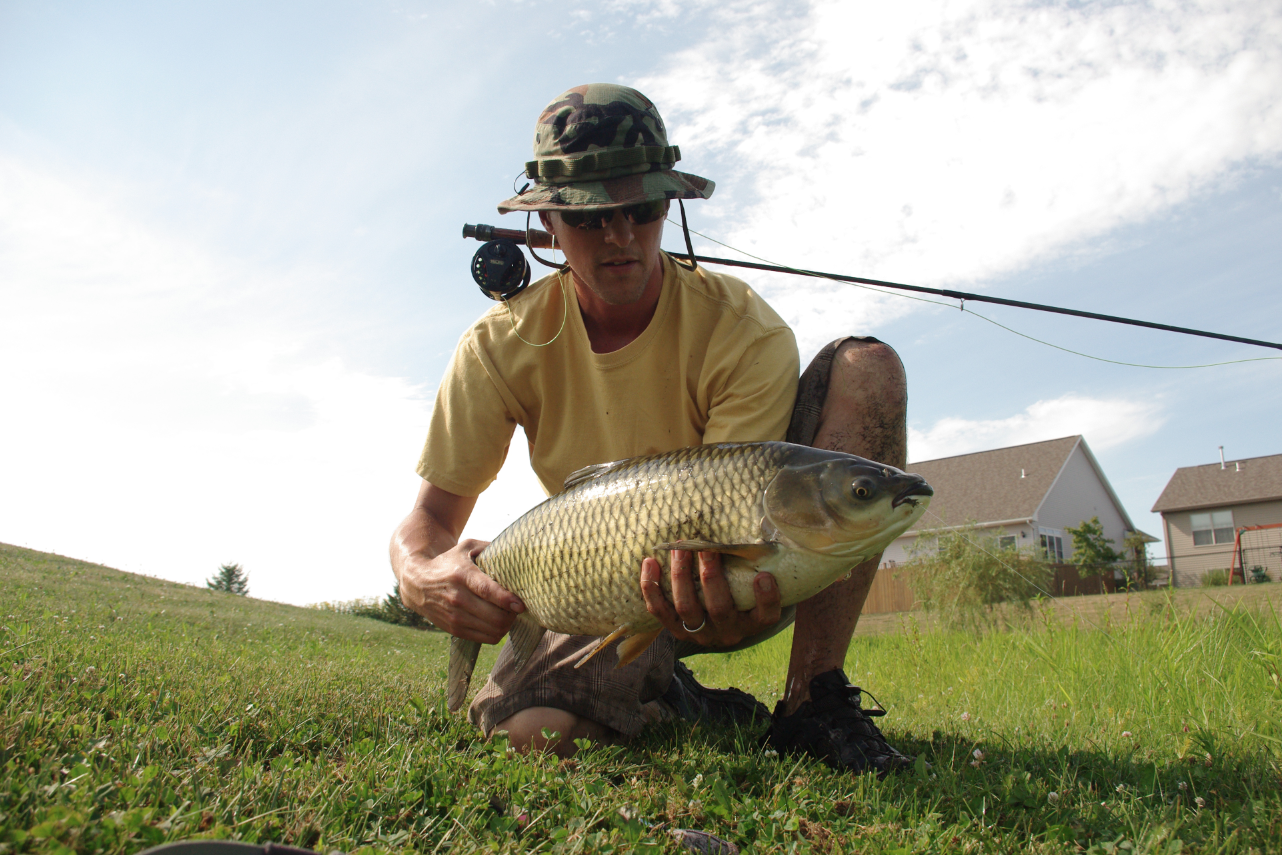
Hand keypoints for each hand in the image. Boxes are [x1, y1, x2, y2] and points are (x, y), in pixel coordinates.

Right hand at [398, 538, 524, 643]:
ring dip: (507, 624)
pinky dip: (497, 632)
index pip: (487, 591)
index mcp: (462, 575)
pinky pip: (486, 638)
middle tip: (517, 606)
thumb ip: (490, 548)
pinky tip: (498, 621)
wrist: (418, 582)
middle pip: (495, 616)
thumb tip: (516, 551)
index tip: (520, 604)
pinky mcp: (455, 629)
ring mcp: (455, 616)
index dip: (506, 599)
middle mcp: (457, 598)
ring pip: (493, 630)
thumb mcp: (466, 547)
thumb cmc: (449, 562)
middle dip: (512, 614)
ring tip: (509, 613)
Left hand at [640, 550, 780, 647]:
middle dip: (711, 576)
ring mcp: (700, 633)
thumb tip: (763, 526)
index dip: (767, 599)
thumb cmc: (741, 594)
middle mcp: (727, 631)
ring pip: (687, 607)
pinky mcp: (675, 630)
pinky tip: (650, 562)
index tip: (764, 576)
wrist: (719, 626)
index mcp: (753, 622)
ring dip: (681, 575)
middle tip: (707, 548)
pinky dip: (652, 587)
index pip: (766, 615)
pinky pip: (659, 611)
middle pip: (719, 608)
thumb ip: (757, 565)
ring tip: (679, 549)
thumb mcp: (754, 586)